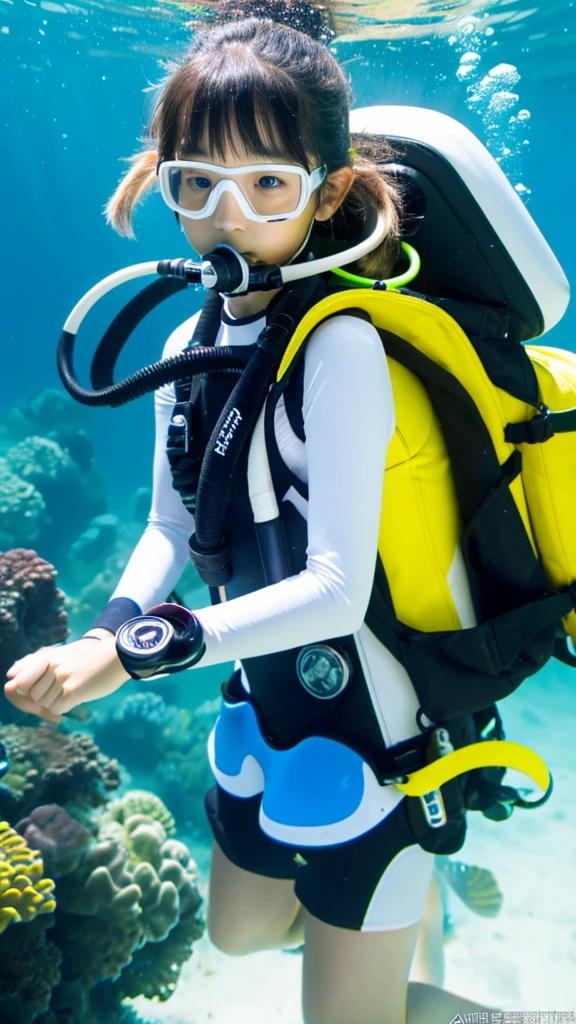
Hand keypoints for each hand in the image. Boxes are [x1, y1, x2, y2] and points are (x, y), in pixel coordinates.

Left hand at [4, 636, 129, 723]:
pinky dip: (63, 709)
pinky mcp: (72, 690)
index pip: (15, 681)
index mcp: (45, 657)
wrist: (118, 655)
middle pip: (31, 696)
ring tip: (69, 698)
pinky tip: (75, 700)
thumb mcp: (61, 654)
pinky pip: (56, 708)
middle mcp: (50, 666)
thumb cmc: (91, 657)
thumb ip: (35, 663)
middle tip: (56, 704)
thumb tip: (11, 675)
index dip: (18, 695)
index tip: (31, 700)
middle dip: (40, 705)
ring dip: (54, 706)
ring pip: (43, 704)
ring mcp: (61, 677)